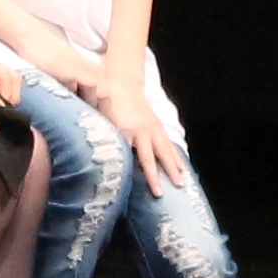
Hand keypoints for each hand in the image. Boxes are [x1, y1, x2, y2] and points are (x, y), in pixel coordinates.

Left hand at [87, 67, 189, 196]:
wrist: (122, 84)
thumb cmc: (107, 105)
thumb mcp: (101, 121)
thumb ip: (102, 139)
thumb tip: (95, 164)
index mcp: (125, 129)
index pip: (127, 155)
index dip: (128, 170)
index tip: (129, 186)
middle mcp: (142, 130)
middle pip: (150, 157)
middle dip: (155, 176)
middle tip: (160, 193)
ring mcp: (153, 128)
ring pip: (165, 150)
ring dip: (173, 168)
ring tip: (181, 183)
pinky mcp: (159, 126)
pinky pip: (169, 144)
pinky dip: (176, 157)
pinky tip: (182, 169)